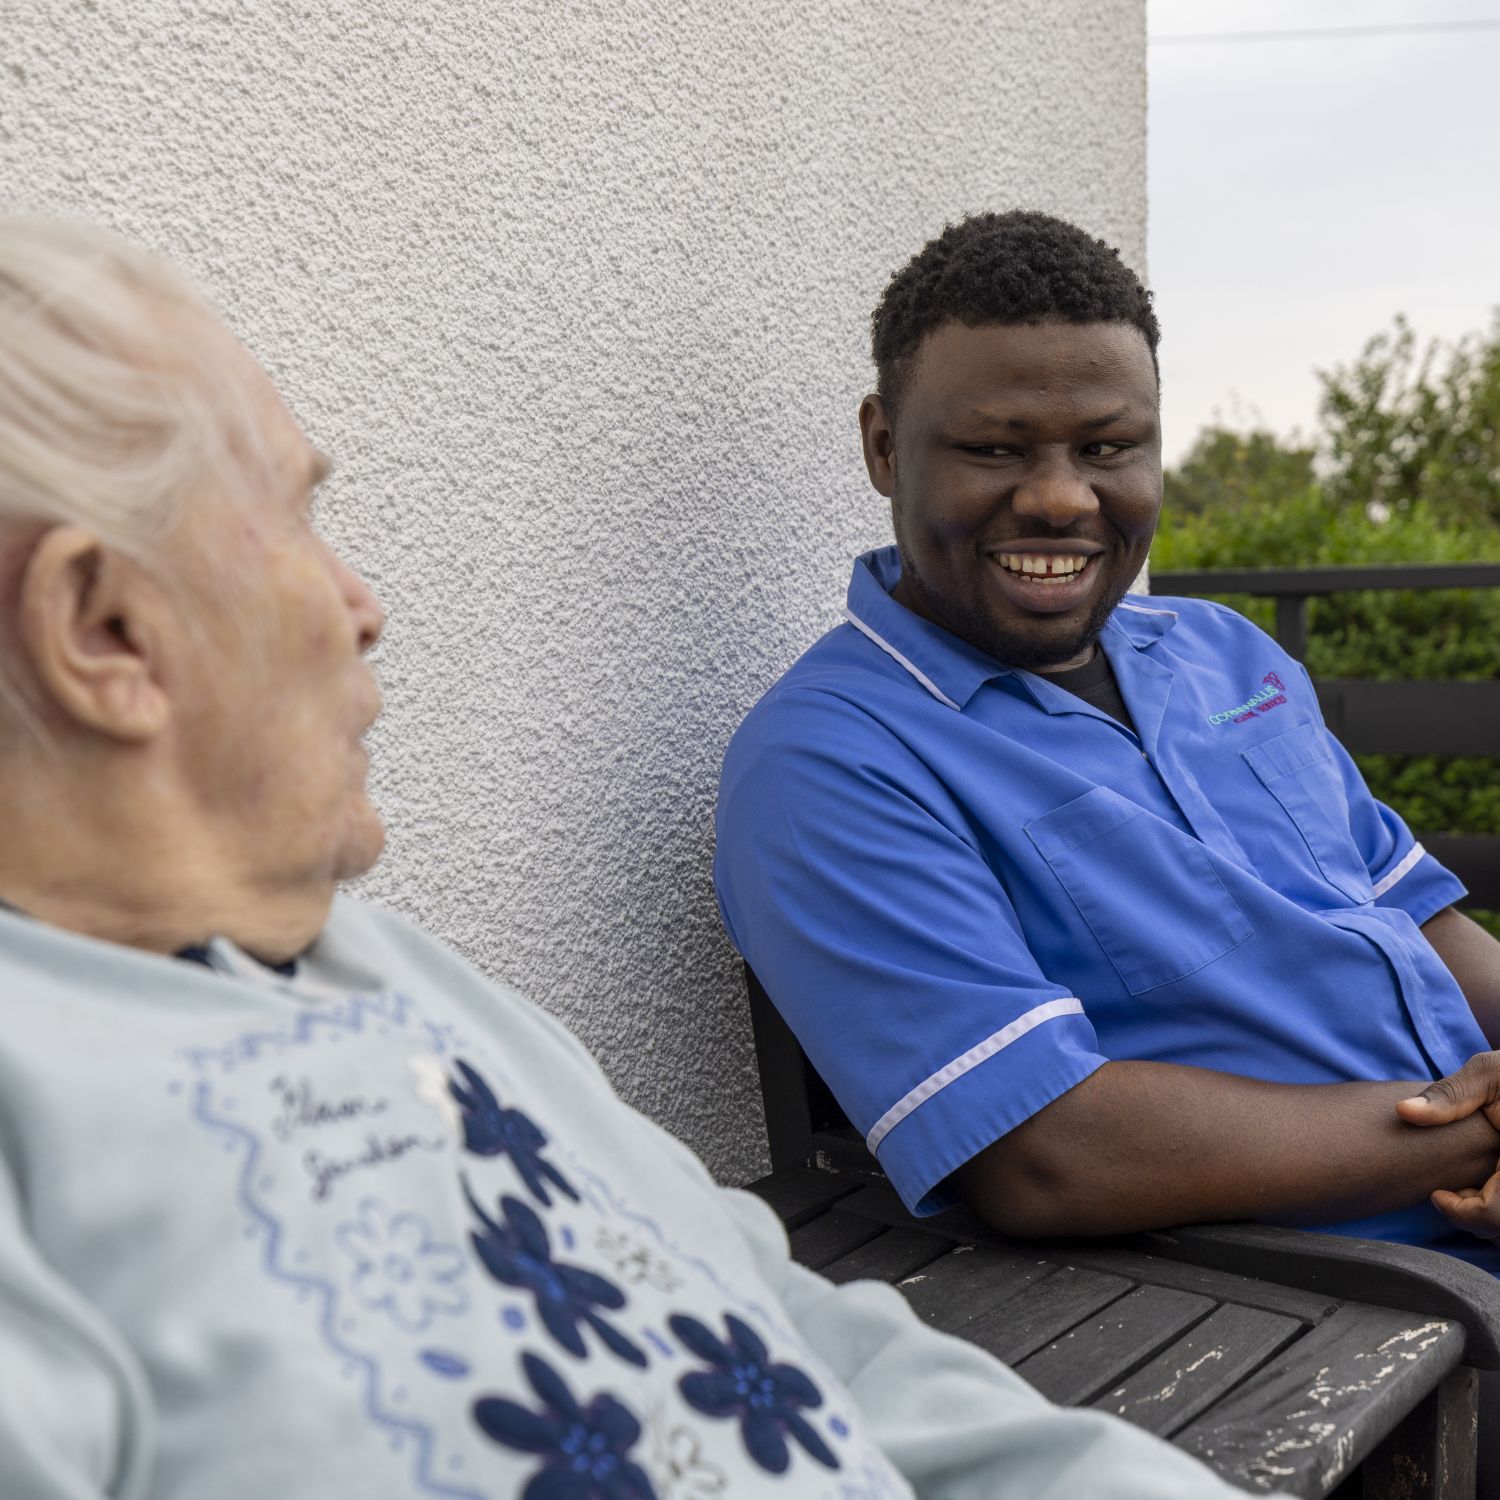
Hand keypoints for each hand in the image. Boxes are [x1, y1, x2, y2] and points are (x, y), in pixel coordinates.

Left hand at [1397, 1052, 1499, 1239]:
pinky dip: (1497, 1212)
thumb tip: (1404, 1111)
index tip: (1436, 1195)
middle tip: (1449, 1195)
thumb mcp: (1489, 1074)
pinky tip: (1484, 1189)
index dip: (1462, 1213)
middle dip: (1473, 1219)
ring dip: (1488, 1220)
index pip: (1496, 1216)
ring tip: (1468, 1191)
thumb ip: (1450, 1095)